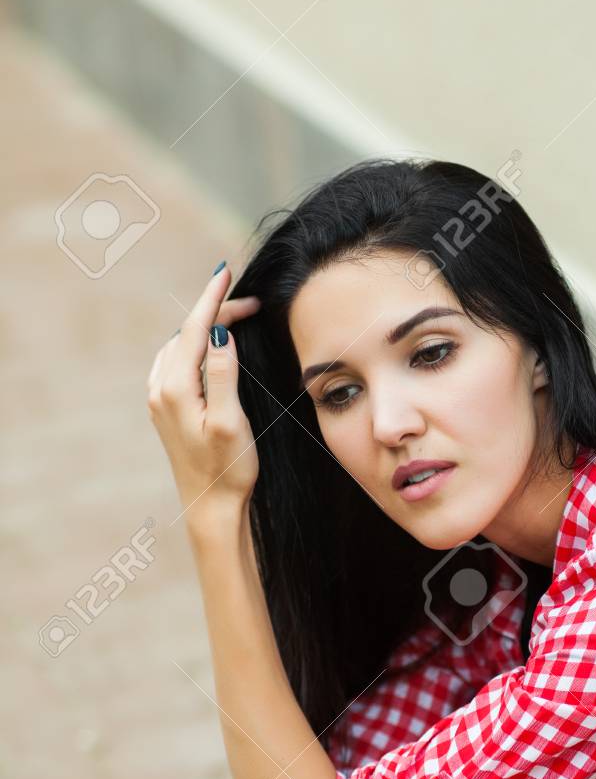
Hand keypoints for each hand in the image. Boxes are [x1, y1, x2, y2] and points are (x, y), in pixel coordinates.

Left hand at [147, 263, 261, 525]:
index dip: (213, 299)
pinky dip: (194, 344)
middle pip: (188, 334)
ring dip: (205, 327)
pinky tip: (208, 346)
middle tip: (252, 304)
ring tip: (235, 317)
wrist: (210, 507)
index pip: (195, 329)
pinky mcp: (166, 410)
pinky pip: (175, 362)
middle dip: (216, 312)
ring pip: (180, 346)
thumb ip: (223, 374)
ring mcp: (160, 400)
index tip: (226, 272)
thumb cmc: (227, 469)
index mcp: (176, 389)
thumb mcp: (231, 420)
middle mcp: (161, 390)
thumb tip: (220, 333)